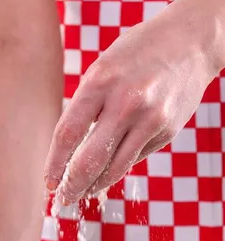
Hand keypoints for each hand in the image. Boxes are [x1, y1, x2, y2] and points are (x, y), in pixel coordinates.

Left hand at [44, 0, 222, 204]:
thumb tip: (68, 155)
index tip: (49, 182)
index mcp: (101, 82)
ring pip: (115, 169)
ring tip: (83, 194)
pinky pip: (134, 158)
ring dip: (95, 187)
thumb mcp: (103, 69)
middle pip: (90, 160)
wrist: (190, 42)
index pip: (67, 134)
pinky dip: (118, 167)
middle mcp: (126, 103)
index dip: (55, 164)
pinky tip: (109, 170)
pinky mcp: (166, 132)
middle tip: (63, 199)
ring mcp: (150, 120)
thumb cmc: (136, 55)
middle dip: (72, 186)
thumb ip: (86, 108)